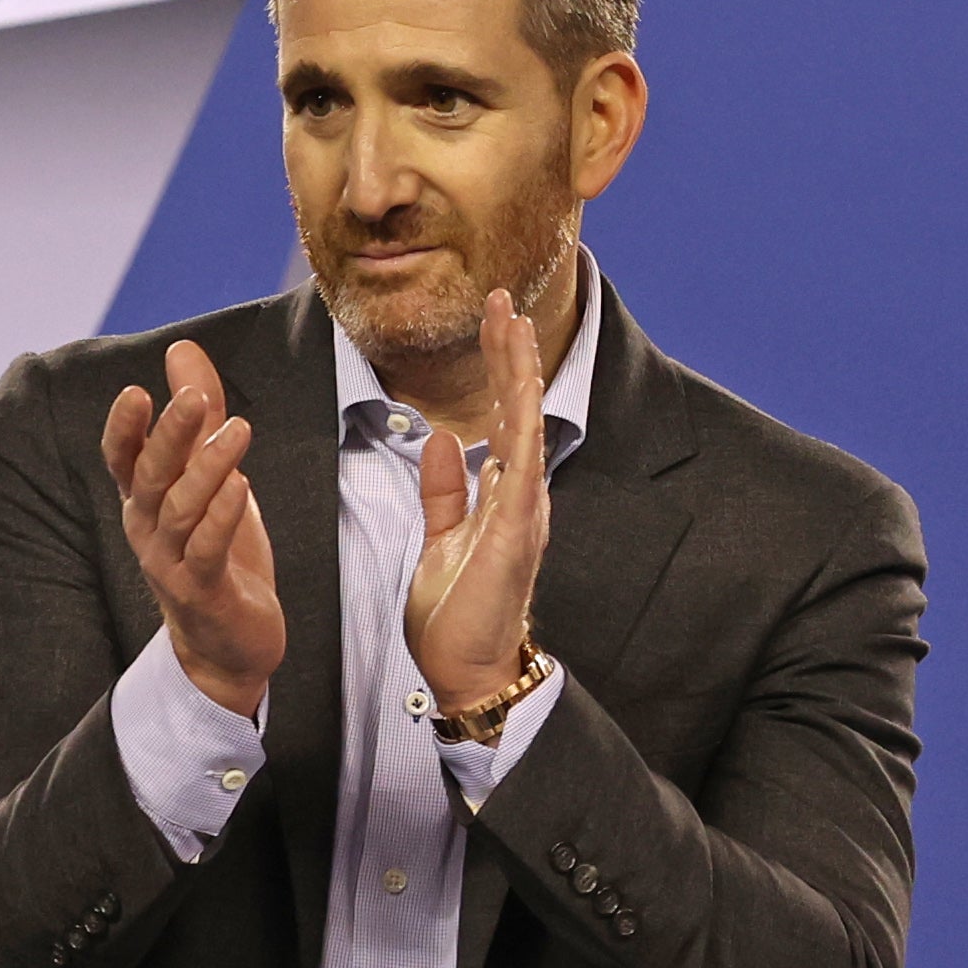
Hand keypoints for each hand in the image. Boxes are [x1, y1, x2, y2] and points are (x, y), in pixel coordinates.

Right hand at [103, 340, 282, 718]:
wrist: (230, 642)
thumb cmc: (217, 552)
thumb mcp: (210, 476)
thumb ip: (199, 416)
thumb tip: (183, 350)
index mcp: (144, 501)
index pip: (121, 458)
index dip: (124, 427)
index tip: (136, 391)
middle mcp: (147, 529)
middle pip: (151, 476)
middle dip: (170, 435)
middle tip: (195, 398)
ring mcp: (169, 562)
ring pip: (181, 509)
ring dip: (208, 468)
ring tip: (239, 430)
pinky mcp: (201, 590)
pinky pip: (206, 550)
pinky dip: (222, 516)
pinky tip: (241, 485)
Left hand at [407, 290, 552, 714]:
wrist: (467, 669)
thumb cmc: (457, 616)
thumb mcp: (441, 540)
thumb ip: (446, 493)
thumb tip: (443, 441)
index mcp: (501, 496)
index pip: (502, 417)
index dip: (498, 367)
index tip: (492, 319)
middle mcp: (520, 497)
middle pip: (518, 409)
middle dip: (510, 353)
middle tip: (502, 298)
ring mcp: (523, 513)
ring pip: (527, 427)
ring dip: (521, 375)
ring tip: (515, 324)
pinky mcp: (516, 534)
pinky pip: (524, 471)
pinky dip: (524, 429)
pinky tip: (521, 392)